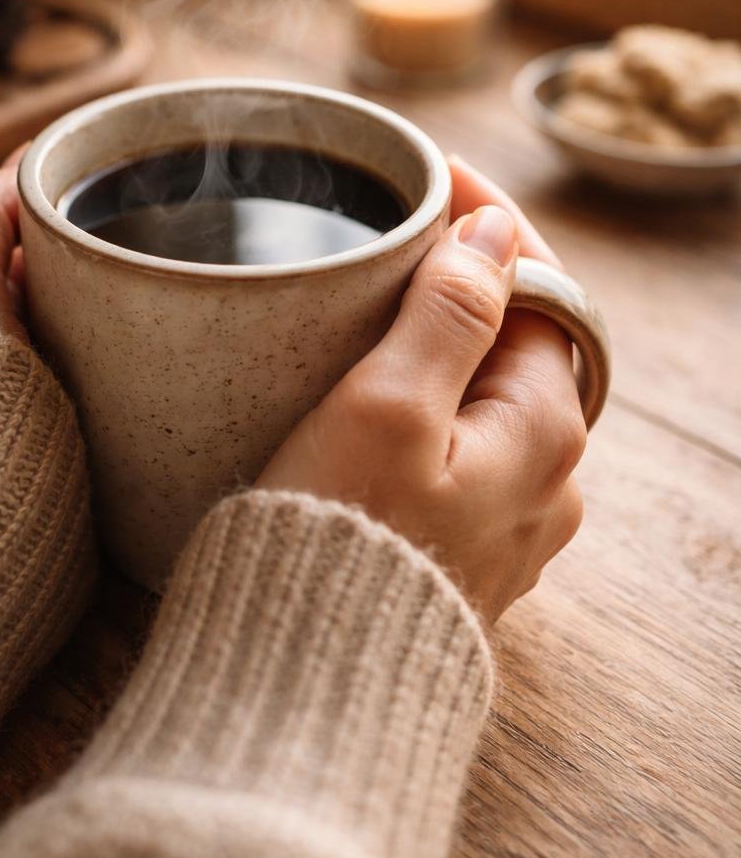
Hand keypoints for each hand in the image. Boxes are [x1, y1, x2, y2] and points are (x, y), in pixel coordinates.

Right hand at [258, 157, 585, 624]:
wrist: (309, 683)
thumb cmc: (341, 539)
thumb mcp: (389, 406)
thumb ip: (450, 312)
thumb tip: (495, 231)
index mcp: (545, 431)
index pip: (541, 288)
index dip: (489, 221)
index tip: (431, 174)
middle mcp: (548, 479)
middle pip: (522, 339)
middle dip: (470, 274)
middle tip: (403, 225)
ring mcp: (508, 518)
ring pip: (490, 392)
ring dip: (447, 334)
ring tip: (381, 296)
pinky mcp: (461, 546)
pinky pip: (463, 443)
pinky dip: (430, 394)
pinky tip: (377, 388)